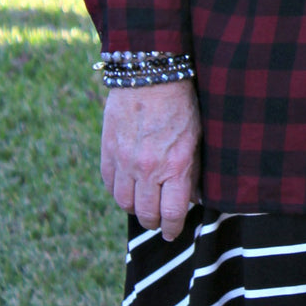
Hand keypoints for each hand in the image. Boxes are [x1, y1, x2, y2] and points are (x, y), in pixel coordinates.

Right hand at [100, 80, 200, 240]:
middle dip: (154, 221)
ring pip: (124, 203)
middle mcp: (148, 168)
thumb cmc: (183, 103)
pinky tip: (127, 186)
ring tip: (143, 204)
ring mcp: (125, 161)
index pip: (172, 213)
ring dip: (134, 208)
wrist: (153, 74)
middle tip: (159, 220)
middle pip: (146, 214)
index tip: (173, 232)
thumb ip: (192, 170)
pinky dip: (118, 190)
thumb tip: (191, 198)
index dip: (173, 228)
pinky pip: (109, 183)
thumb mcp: (197, 138)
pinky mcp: (108, 150)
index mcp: (176, 165)